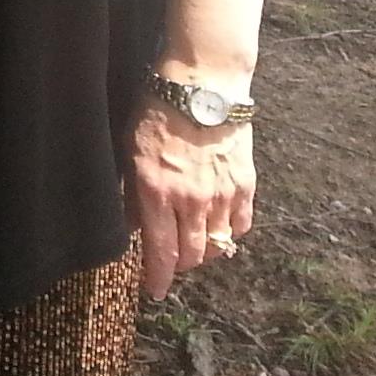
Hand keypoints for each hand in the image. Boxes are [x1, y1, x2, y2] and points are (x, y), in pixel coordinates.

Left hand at [130, 103, 256, 295]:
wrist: (204, 84)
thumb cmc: (158, 109)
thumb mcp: (130, 148)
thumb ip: (133, 192)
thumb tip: (135, 225)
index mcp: (157, 191)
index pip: (160, 252)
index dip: (158, 278)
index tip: (154, 291)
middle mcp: (192, 201)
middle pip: (193, 256)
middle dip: (180, 266)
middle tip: (172, 262)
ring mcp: (222, 195)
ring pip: (219, 246)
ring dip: (206, 252)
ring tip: (195, 244)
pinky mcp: (246, 185)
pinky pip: (242, 226)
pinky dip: (231, 234)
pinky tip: (220, 227)